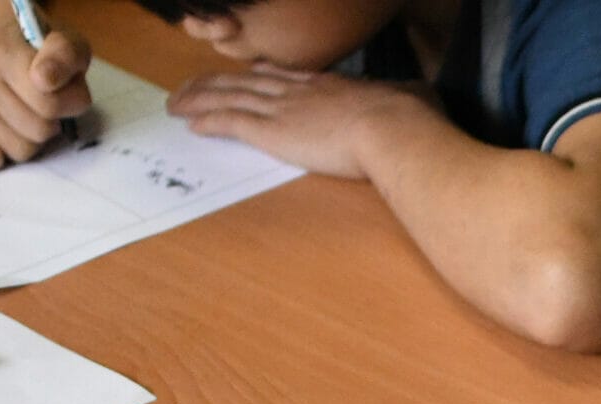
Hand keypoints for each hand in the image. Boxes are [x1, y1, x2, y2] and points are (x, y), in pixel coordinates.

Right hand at [0, 20, 91, 170]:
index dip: (71, 103)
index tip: (65, 88)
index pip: (50, 104)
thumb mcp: (67, 43)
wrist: (10, 45)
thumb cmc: (44, 53)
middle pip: (38, 131)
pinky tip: (1, 142)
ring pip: (19, 150)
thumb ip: (64, 55)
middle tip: (46, 105)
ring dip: (33, 139)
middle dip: (53, 122)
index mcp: (1, 52)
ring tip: (29, 114)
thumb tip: (44, 80)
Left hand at [168, 66, 436, 179]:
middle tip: (193, 87)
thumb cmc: (409, 119)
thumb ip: (411, 98)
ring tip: (177, 102)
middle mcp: (299, 90)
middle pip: (246, 81)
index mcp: (330, 86)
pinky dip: (207, 118)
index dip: (259, 77)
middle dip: (216, 83)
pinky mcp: (272, 130)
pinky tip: (189, 121)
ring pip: (229, 96)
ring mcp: (283, 108)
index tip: (245, 77)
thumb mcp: (413, 98)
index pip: (284, 76)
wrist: (393, 130)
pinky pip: (229, 120)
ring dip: (199, 98)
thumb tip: (424, 97)